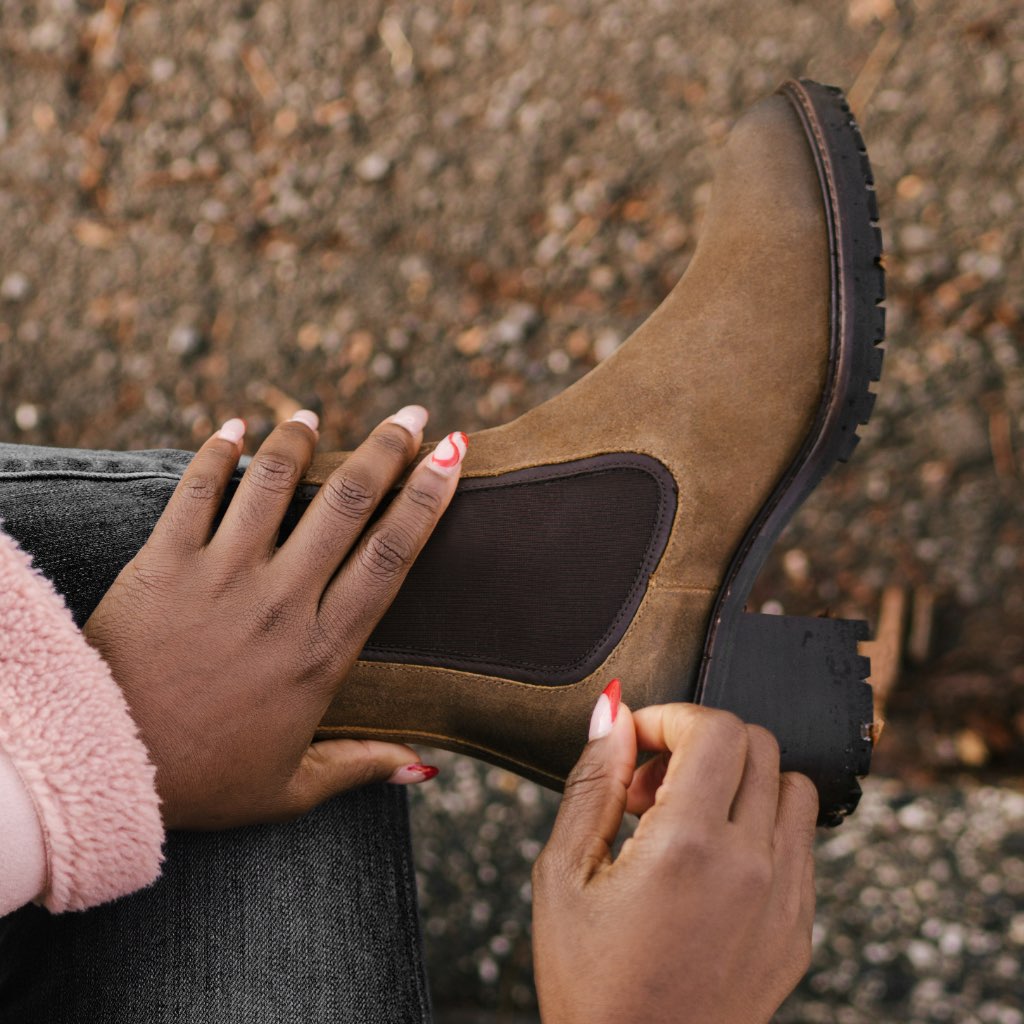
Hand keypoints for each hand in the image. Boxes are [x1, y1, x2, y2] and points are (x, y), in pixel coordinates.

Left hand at [84, 407, 467, 828]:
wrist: (101, 772)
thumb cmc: (203, 783)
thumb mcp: (291, 788)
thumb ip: (362, 765)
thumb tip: (426, 770)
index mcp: (322, 651)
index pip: (390, 557)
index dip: (427, 499)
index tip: (451, 457)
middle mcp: (281, 603)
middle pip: (347, 504)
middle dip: (387, 450)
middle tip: (412, 414)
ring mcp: (220, 577)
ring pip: (272, 482)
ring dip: (300, 438)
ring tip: (314, 417)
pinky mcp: (163, 564)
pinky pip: (195, 490)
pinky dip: (216, 450)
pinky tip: (234, 426)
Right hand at [531, 688, 817, 1023]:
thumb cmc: (592, 986)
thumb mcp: (564, 875)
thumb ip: (592, 782)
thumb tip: (612, 714)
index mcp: (691, 847)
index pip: (716, 728)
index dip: (669, 718)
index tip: (636, 743)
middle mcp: (753, 867)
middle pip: (758, 744)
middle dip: (698, 743)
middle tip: (650, 785)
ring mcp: (787, 900)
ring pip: (791, 785)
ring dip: (739, 780)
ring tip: (685, 818)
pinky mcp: (799, 929)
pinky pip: (802, 842)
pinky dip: (761, 827)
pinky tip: (711, 861)